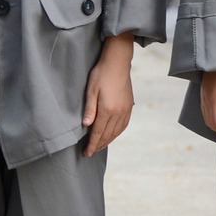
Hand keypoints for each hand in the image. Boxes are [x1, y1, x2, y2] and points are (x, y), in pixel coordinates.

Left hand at [80, 36, 134, 153]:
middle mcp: (119, 112)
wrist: (117, 63)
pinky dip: (117, 133)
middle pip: (108, 134)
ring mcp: (126, 110)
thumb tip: (86, 126)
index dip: (92, 144)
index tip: (86, 152)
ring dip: (108, 140)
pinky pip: (123, 125)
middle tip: (90, 152)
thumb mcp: (90, 91)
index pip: (98, 132)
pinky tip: (112, 135)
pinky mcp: (129, 106)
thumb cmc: (101, 74)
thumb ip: (89, 110)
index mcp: (108, 110)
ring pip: (117, 131)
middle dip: (99, 145)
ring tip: (99, 146)